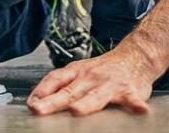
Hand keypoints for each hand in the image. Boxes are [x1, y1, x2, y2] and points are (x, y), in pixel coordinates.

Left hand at [27, 51, 153, 116]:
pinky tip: (139, 110)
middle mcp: (90, 78)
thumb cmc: (104, 70)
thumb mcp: (80, 72)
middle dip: (53, 102)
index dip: (40, 91)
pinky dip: (135, 105)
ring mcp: (110, 84)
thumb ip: (61, 86)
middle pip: (69, 92)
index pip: (54, 80)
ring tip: (76, 111)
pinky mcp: (130, 91)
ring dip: (86, 104)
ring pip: (96, 96)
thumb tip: (36, 100)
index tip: (30, 104)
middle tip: (39, 110)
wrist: (136, 56)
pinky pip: (132, 100)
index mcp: (77, 72)